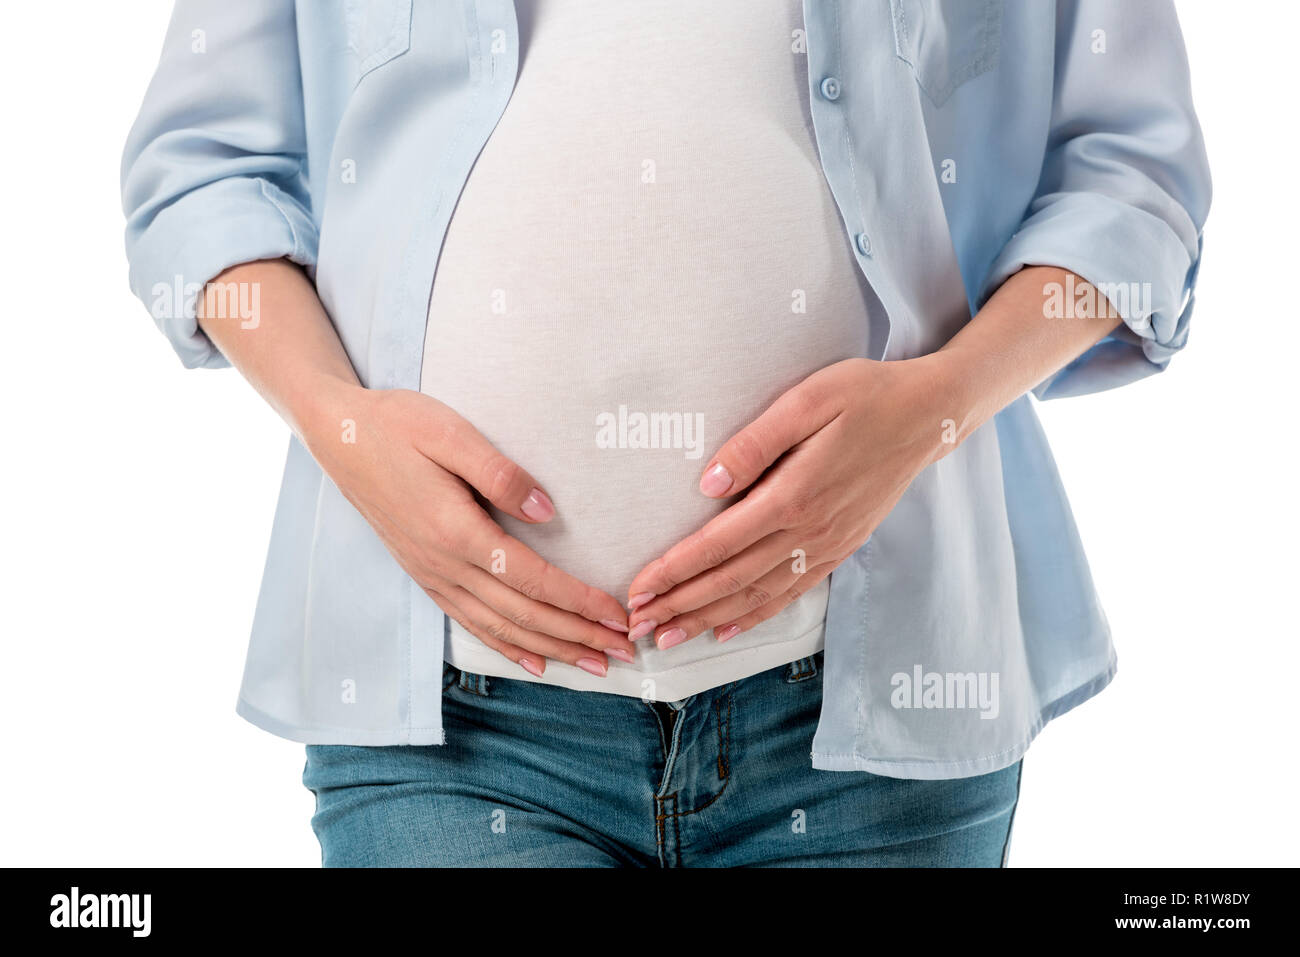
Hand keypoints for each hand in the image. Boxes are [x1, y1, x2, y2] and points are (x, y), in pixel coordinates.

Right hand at [303, 383, 634, 676]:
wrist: (339, 436)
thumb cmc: (398, 425)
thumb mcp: (450, 433)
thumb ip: (499, 473)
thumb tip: (546, 511)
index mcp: (455, 531)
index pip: (532, 579)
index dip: (579, 602)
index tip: (619, 615)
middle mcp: (444, 564)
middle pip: (523, 615)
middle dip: (578, 637)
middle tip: (625, 651)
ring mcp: (432, 575)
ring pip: (500, 628)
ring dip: (552, 650)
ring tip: (594, 665)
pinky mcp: (425, 575)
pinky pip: (472, 623)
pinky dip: (508, 647)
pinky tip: (535, 663)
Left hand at [624, 357, 951, 647]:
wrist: (927, 415)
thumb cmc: (863, 396)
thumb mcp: (807, 401)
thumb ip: (754, 444)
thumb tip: (708, 484)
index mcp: (794, 495)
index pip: (718, 545)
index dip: (674, 571)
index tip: (637, 591)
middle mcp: (810, 531)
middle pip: (731, 581)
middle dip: (679, 607)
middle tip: (637, 628)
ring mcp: (828, 546)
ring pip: (757, 596)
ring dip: (709, 620)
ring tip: (669, 638)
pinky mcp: (840, 549)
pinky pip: (791, 594)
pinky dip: (755, 617)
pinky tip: (727, 630)